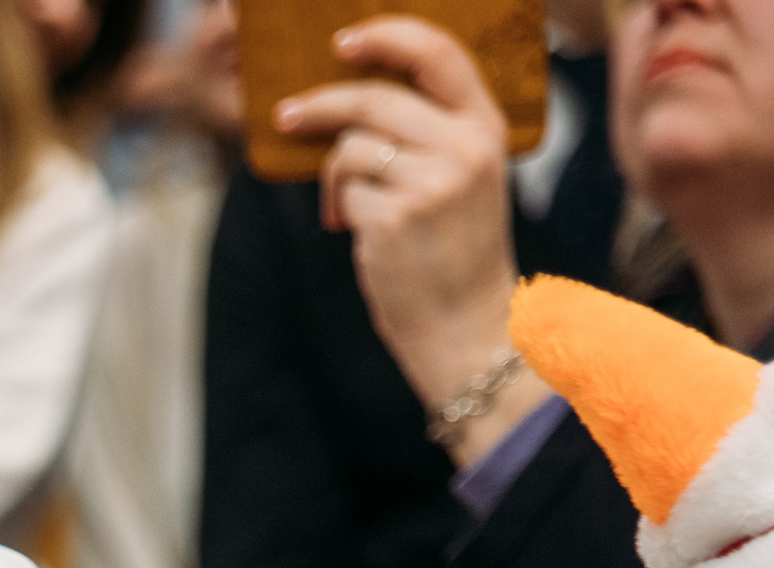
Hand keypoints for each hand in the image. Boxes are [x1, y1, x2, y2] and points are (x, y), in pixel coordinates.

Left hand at [272, 16, 548, 461]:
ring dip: (333, 176)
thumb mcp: (462, 178)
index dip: (385, 36)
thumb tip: (351, 98)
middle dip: (319, 105)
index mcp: (486, 129)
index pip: (438, 55)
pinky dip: (340, 209)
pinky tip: (358, 232)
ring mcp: (431, 183)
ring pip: (350, 147)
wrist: (468, 325)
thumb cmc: (454, 251)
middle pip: (374, 99)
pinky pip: (343, 190)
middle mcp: (464, 149)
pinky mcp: (394, 218)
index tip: (343, 42)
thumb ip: (428, 132)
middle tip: (287, 115)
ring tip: (346, 207)